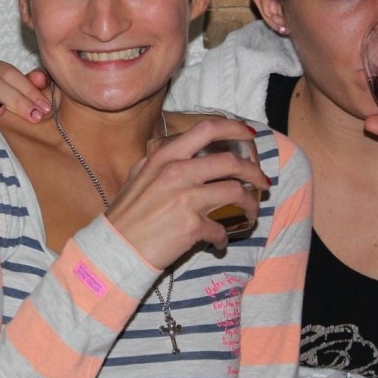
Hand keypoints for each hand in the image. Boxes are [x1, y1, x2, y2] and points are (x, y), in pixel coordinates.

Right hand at [0, 59, 52, 121]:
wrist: (1, 133)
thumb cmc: (16, 111)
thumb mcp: (29, 98)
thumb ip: (36, 86)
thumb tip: (41, 77)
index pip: (8, 73)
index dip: (28, 89)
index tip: (44, 108)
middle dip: (15, 99)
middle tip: (34, 116)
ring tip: (0, 112)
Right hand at [105, 119, 267, 268]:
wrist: (116, 248)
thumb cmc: (126, 215)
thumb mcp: (139, 176)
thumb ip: (161, 162)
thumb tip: (182, 154)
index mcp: (165, 156)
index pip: (207, 130)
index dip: (234, 129)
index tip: (249, 135)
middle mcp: (177, 172)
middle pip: (231, 162)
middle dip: (254, 171)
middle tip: (262, 181)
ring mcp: (185, 198)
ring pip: (236, 193)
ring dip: (251, 204)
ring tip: (251, 212)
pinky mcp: (191, 226)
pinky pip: (221, 228)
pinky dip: (223, 237)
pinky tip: (218, 241)